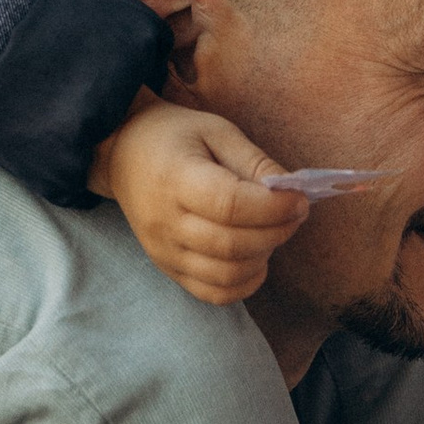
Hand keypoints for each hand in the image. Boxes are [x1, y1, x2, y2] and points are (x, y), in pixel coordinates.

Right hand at [91, 97, 308, 304]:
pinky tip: (257, 259)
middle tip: (295, 213)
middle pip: (232, 244)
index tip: (299, 199)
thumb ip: (253, 160)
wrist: (124, 155)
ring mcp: (164, 251)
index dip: (273, 208)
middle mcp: (166, 222)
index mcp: (176, 178)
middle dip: (276, 232)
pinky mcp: (168, 268)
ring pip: (225, 275)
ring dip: (263, 257)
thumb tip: (290, 191)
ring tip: (273, 231)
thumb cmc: (175, 137)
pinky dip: (244, 284)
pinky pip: (212, 293)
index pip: (230, 205)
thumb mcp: (216, 130)